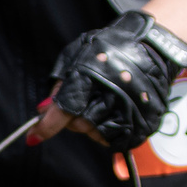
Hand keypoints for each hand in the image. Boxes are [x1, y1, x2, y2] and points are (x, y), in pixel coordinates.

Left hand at [39, 13, 186, 150]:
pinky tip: (113, 112)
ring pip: (95, 133)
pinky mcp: (142, 125)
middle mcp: (110, 96)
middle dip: (73, 117)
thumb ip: (60, 85)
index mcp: (92, 77)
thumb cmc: (112, 48)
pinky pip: (114, 139)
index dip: (46, 126)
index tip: (32, 137)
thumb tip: (42, 110)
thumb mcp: (79, 56)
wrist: (154, 47)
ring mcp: (128, 112)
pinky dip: (109, 130)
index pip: (64, 110)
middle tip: (83, 101)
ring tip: (102, 103)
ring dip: (92, 124)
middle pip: (78, 125)